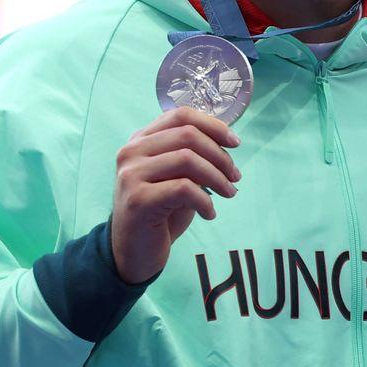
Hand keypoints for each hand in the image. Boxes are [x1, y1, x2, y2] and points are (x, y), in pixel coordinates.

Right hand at [111, 107, 241, 283]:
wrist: (134, 251)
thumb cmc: (161, 212)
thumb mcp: (177, 177)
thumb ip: (192, 155)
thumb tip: (228, 140)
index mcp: (141, 140)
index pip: (180, 115)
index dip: (214, 126)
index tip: (235, 143)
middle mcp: (131, 152)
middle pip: (188, 135)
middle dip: (220, 156)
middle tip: (235, 178)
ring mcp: (130, 174)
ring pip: (188, 159)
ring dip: (218, 178)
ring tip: (228, 194)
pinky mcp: (138, 199)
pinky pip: (184, 189)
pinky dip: (206, 201)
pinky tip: (209, 213)